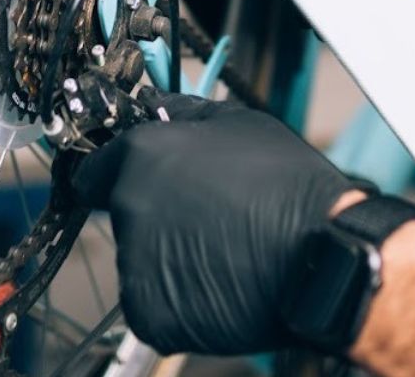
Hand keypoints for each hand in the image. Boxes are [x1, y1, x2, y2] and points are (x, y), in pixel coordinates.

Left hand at [73, 93, 357, 355]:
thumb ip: (184, 112)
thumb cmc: (288, 187)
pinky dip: (176, 298)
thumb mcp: (240, 123)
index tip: (142, 183)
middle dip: (155, 214)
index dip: (120, 174)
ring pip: (138, 260)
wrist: (319, 255)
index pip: (95, 169)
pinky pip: (152, 302)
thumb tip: (156, 104)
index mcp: (142, 154)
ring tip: (220, 249)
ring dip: (167, 258)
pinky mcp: (148, 310)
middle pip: (123, 214)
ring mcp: (135, 261)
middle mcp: (129, 205)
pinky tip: (216, 281)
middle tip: (204, 217)